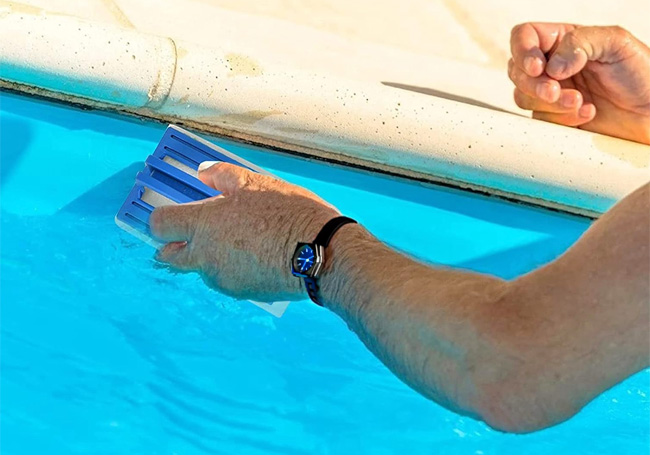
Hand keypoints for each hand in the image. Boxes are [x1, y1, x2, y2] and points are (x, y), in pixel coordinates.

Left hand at [149, 162, 338, 300]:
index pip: (158, 226)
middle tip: (198, 231)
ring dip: (209, 257)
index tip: (173, 213)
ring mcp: (222, 279)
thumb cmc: (289, 213)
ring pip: (200, 269)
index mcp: (204, 224)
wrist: (319, 253)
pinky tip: (258, 256)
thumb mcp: (256, 183)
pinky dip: (233, 269)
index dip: (161, 219)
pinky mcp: (241, 293)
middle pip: (168, 256)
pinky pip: (226, 280)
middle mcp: (205, 256)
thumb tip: (202, 173)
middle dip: (175, 245)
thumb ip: (221, 176)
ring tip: (242, 241)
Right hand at [508, 23, 649, 143]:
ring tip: (579, 103)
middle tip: (556, 92)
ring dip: (549, 103)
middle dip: (534, 83)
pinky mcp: (553, 117)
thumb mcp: (618, 43)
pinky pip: (539, 119)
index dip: (523, 51)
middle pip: (516, 69)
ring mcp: (550, 92)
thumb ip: (581, 42)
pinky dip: (560, 119)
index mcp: (564, 40)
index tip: (538, 68)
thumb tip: (552, 66)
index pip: (524, 36)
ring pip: (522, 96)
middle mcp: (552, 64)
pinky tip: (586, 114)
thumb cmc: (642, 74)